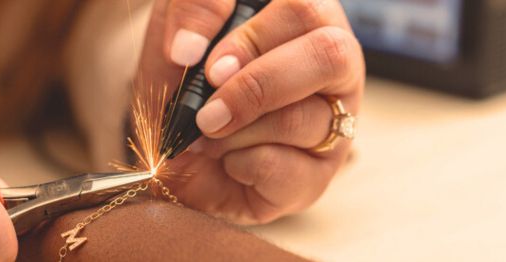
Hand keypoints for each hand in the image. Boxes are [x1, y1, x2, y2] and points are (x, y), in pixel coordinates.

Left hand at [137, 0, 363, 223]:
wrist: (171, 147)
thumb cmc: (185, 79)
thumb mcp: (178, 29)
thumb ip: (190, 10)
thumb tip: (189, 46)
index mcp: (303, 21)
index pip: (305, 9)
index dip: (254, 39)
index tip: (211, 69)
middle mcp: (333, 66)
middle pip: (328, 56)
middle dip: (256, 87)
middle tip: (208, 112)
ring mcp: (334, 122)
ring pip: (301, 119)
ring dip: (236, 133)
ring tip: (207, 136)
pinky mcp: (318, 175)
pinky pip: (288, 170)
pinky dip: (241, 165)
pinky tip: (228, 160)